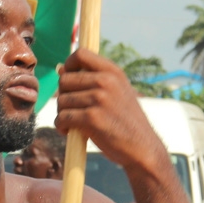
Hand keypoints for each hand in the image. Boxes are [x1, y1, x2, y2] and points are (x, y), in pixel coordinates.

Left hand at [54, 49, 163, 170]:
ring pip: (61, 101)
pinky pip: (62, 117)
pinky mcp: (92, 118)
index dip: (68, 66)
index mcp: (113, 72)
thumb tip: (60, 69)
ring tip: (72, 124)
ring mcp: (99, 99)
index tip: (69, 83)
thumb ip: (92, 80)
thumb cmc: (125, 122)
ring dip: (62, 115)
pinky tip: (69, 132)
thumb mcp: (117, 93)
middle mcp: (106, 81)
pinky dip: (61, 127)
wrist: (142, 148)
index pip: (80, 54)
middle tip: (71, 110)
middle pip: (64, 80)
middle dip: (63, 96)